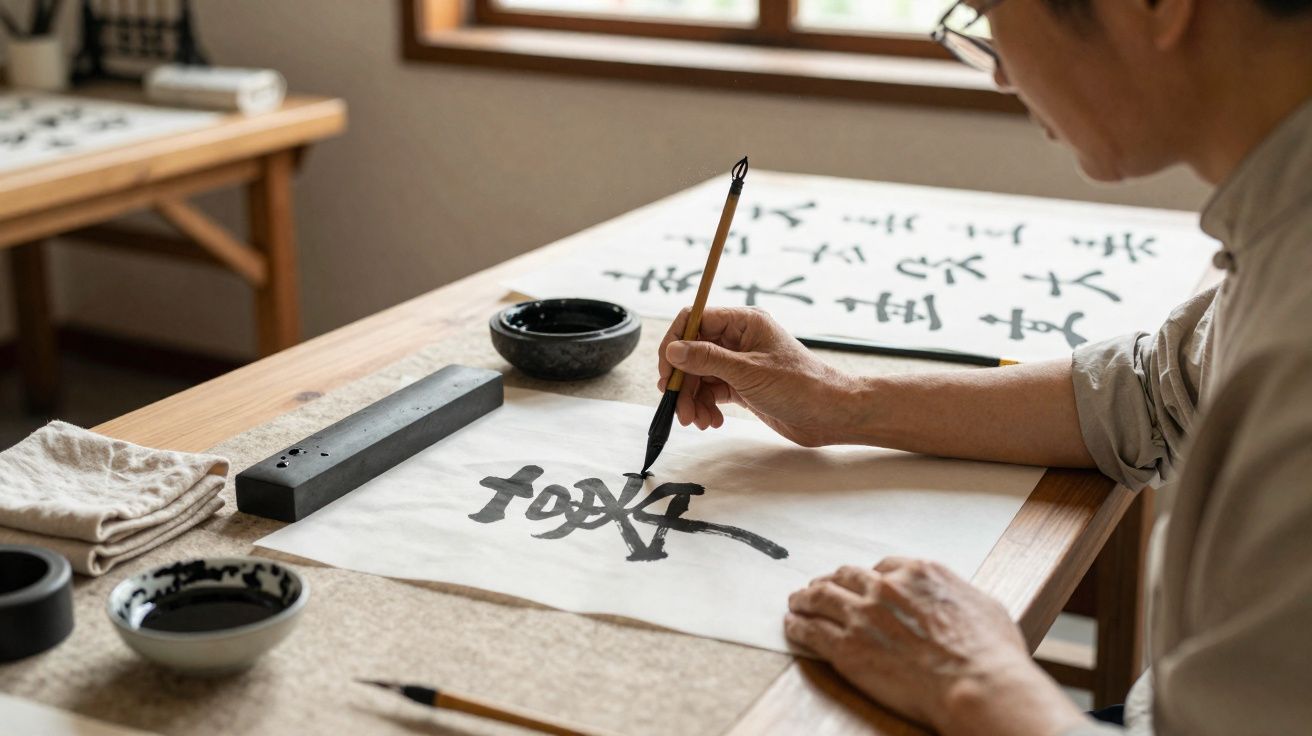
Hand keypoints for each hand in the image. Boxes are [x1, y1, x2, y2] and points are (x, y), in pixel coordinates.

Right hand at [657, 306, 858, 446]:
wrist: (831, 415)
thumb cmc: (801, 386)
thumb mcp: (748, 372)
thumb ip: (708, 359)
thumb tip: (673, 350)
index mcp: (743, 322)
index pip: (694, 321)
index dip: (674, 344)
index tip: (667, 372)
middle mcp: (739, 339)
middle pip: (693, 352)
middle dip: (683, 381)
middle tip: (679, 407)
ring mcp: (740, 363)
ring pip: (700, 376)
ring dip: (693, 399)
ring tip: (697, 421)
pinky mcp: (743, 386)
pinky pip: (712, 392)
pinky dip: (706, 406)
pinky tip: (711, 420)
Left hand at [785, 558, 1083, 735]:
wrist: (976, 684)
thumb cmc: (990, 653)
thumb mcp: (983, 606)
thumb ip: (957, 595)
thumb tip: (955, 599)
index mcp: (919, 573)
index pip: (883, 566)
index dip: (869, 575)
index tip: (862, 582)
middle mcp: (886, 588)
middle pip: (847, 576)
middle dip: (832, 580)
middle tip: (820, 586)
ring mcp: (863, 616)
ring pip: (821, 597)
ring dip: (805, 597)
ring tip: (797, 600)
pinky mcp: (846, 647)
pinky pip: (811, 630)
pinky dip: (798, 624)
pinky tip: (792, 624)